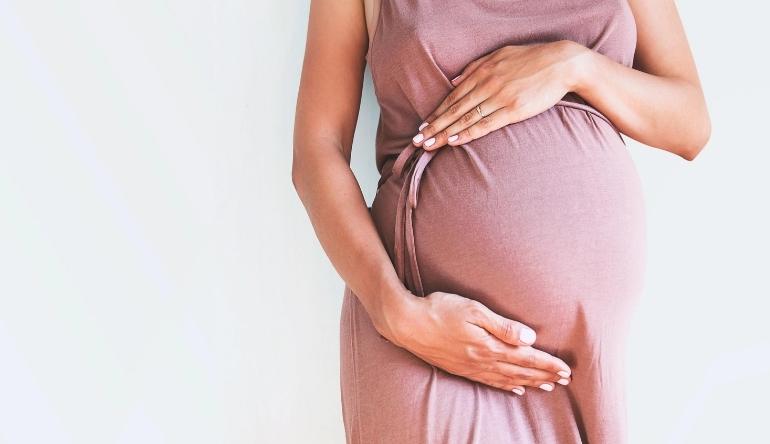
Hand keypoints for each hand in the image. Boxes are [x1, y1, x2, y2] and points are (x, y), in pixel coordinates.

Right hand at [385, 291, 571, 394]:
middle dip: (545, 375)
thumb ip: (502, 325)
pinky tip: (515, 388)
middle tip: (566, 380)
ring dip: (530, 382)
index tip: (566, 369)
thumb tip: (529, 338)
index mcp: (488, 345)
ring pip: (507, 379)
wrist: (406, 323)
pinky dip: (506, 386)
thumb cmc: (439, 310)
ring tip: (547, 386)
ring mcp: (470, 367)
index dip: (548, 364)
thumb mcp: (473, 310)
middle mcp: (482, 360)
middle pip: (520, 371)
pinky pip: (489, 382)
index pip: (526, 358)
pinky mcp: (460, 368)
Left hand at [411, 40, 586, 150]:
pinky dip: (468, 133)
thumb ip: (475, 68)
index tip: (423, 125)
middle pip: (454, 110)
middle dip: (434, 126)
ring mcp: (499, 98)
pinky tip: (454, 141)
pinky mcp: (513, 110)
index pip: (453, 97)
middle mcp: (486, 85)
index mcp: (482, 72)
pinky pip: (485, 124)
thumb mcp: (500, 55)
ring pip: (465, 119)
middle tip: (417, 140)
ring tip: (429, 145)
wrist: (562, 63)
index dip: (436, 113)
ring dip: (445, 133)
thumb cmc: (533, 59)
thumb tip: (454, 82)